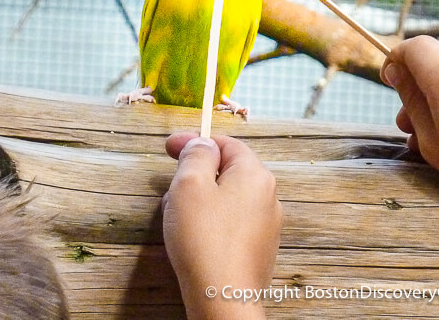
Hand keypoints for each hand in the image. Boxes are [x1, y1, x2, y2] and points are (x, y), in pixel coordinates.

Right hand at [162, 132, 281, 318]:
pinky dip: (212, 222)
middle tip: (170, 186)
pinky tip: (194, 238)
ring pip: (228, 198)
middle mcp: (268, 195)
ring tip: (177, 215)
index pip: (227, 144)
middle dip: (197, 174)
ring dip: (202, 199)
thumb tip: (202, 144)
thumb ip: (195, 156)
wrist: (222, 297)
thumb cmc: (204, 239)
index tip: (170, 146)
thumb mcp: (189, 185)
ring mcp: (267, 224)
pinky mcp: (259, 248)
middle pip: (229, 171)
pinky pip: (232, 223)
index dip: (196, 141)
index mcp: (255, 174)